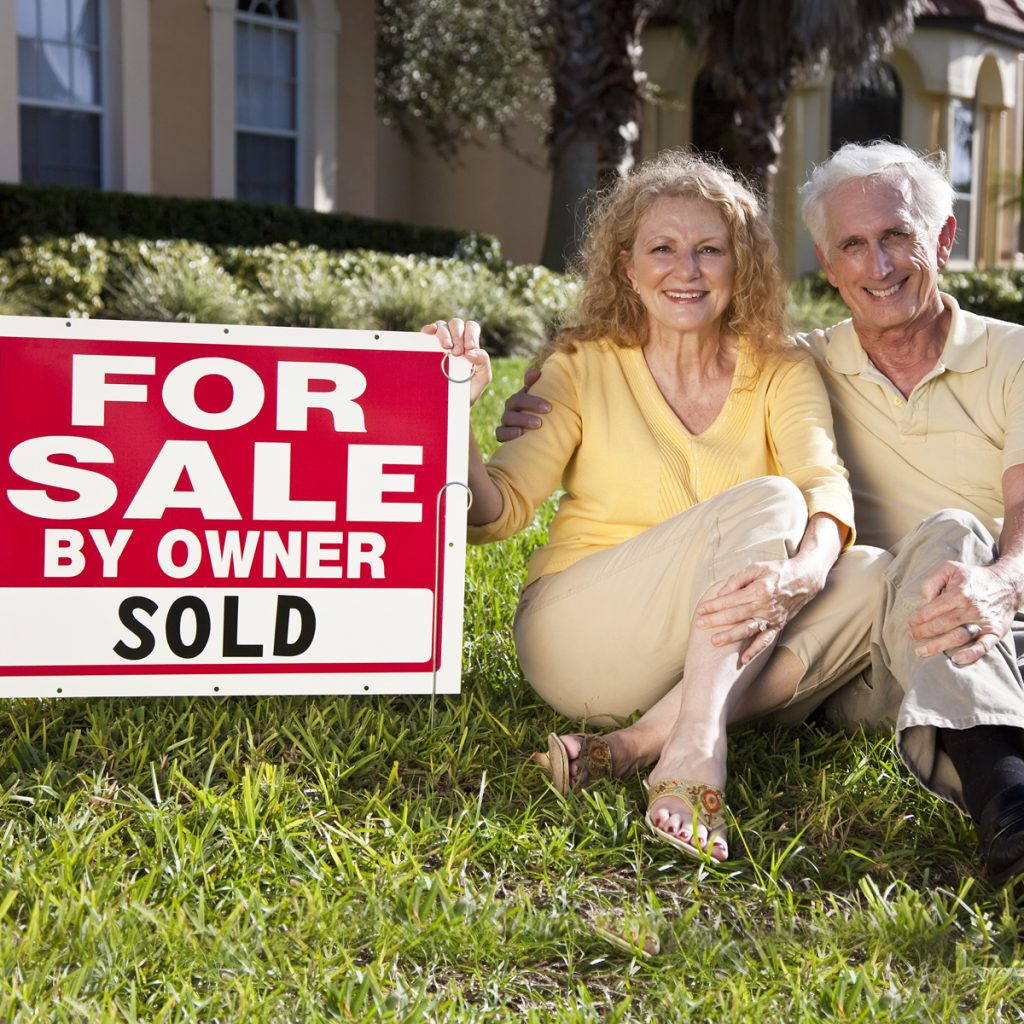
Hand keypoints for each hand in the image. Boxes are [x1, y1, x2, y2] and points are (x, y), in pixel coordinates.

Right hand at [421, 318, 490, 405]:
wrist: (450, 403)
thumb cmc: (468, 389)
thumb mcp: (482, 378)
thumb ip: (483, 362)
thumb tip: (471, 351)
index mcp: (469, 343)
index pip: (471, 328)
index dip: (470, 334)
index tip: (468, 349)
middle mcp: (455, 338)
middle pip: (457, 324)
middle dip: (458, 336)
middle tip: (457, 353)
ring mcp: (441, 341)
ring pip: (442, 325)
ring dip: (445, 334)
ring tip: (446, 348)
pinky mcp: (428, 346)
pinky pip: (428, 331)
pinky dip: (429, 328)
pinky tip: (429, 332)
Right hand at [495, 365, 549, 441]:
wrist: (540, 438)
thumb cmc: (543, 417)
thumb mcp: (544, 401)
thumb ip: (540, 386)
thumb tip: (536, 372)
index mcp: (521, 398)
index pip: (523, 394)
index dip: (533, 398)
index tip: (549, 407)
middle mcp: (511, 408)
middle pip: (515, 402)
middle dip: (531, 405)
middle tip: (547, 411)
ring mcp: (505, 421)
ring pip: (508, 417)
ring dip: (522, 420)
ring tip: (537, 424)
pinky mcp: (502, 435)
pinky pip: (500, 433)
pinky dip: (509, 433)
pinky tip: (520, 434)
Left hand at [694, 559, 824, 664]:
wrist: (805, 580)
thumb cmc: (778, 571)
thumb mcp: (757, 567)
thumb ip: (738, 579)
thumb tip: (722, 593)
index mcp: (759, 590)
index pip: (731, 600)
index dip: (714, 605)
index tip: (701, 610)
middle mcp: (765, 606)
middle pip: (736, 615)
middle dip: (715, 620)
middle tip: (699, 624)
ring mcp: (772, 618)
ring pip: (747, 630)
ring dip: (730, 637)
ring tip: (714, 642)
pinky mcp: (778, 626)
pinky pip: (765, 641)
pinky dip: (754, 652)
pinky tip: (742, 660)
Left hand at [908, 560, 1021, 665]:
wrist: (1007, 584)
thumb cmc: (973, 577)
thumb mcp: (950, 568)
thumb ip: (932, 582)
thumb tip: (923, 602)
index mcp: (959, 593)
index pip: (931, 610)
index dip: (917, 619)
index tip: (910, 624)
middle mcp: (972, 608)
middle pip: (941, 625)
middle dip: (922, 633)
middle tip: (912, 636)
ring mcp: (984, 622)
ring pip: (958, 637)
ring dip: (937, 646)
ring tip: (922, 652)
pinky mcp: (995, 632)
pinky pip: (983, 647)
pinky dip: (971, 654)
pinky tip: (956, 659)